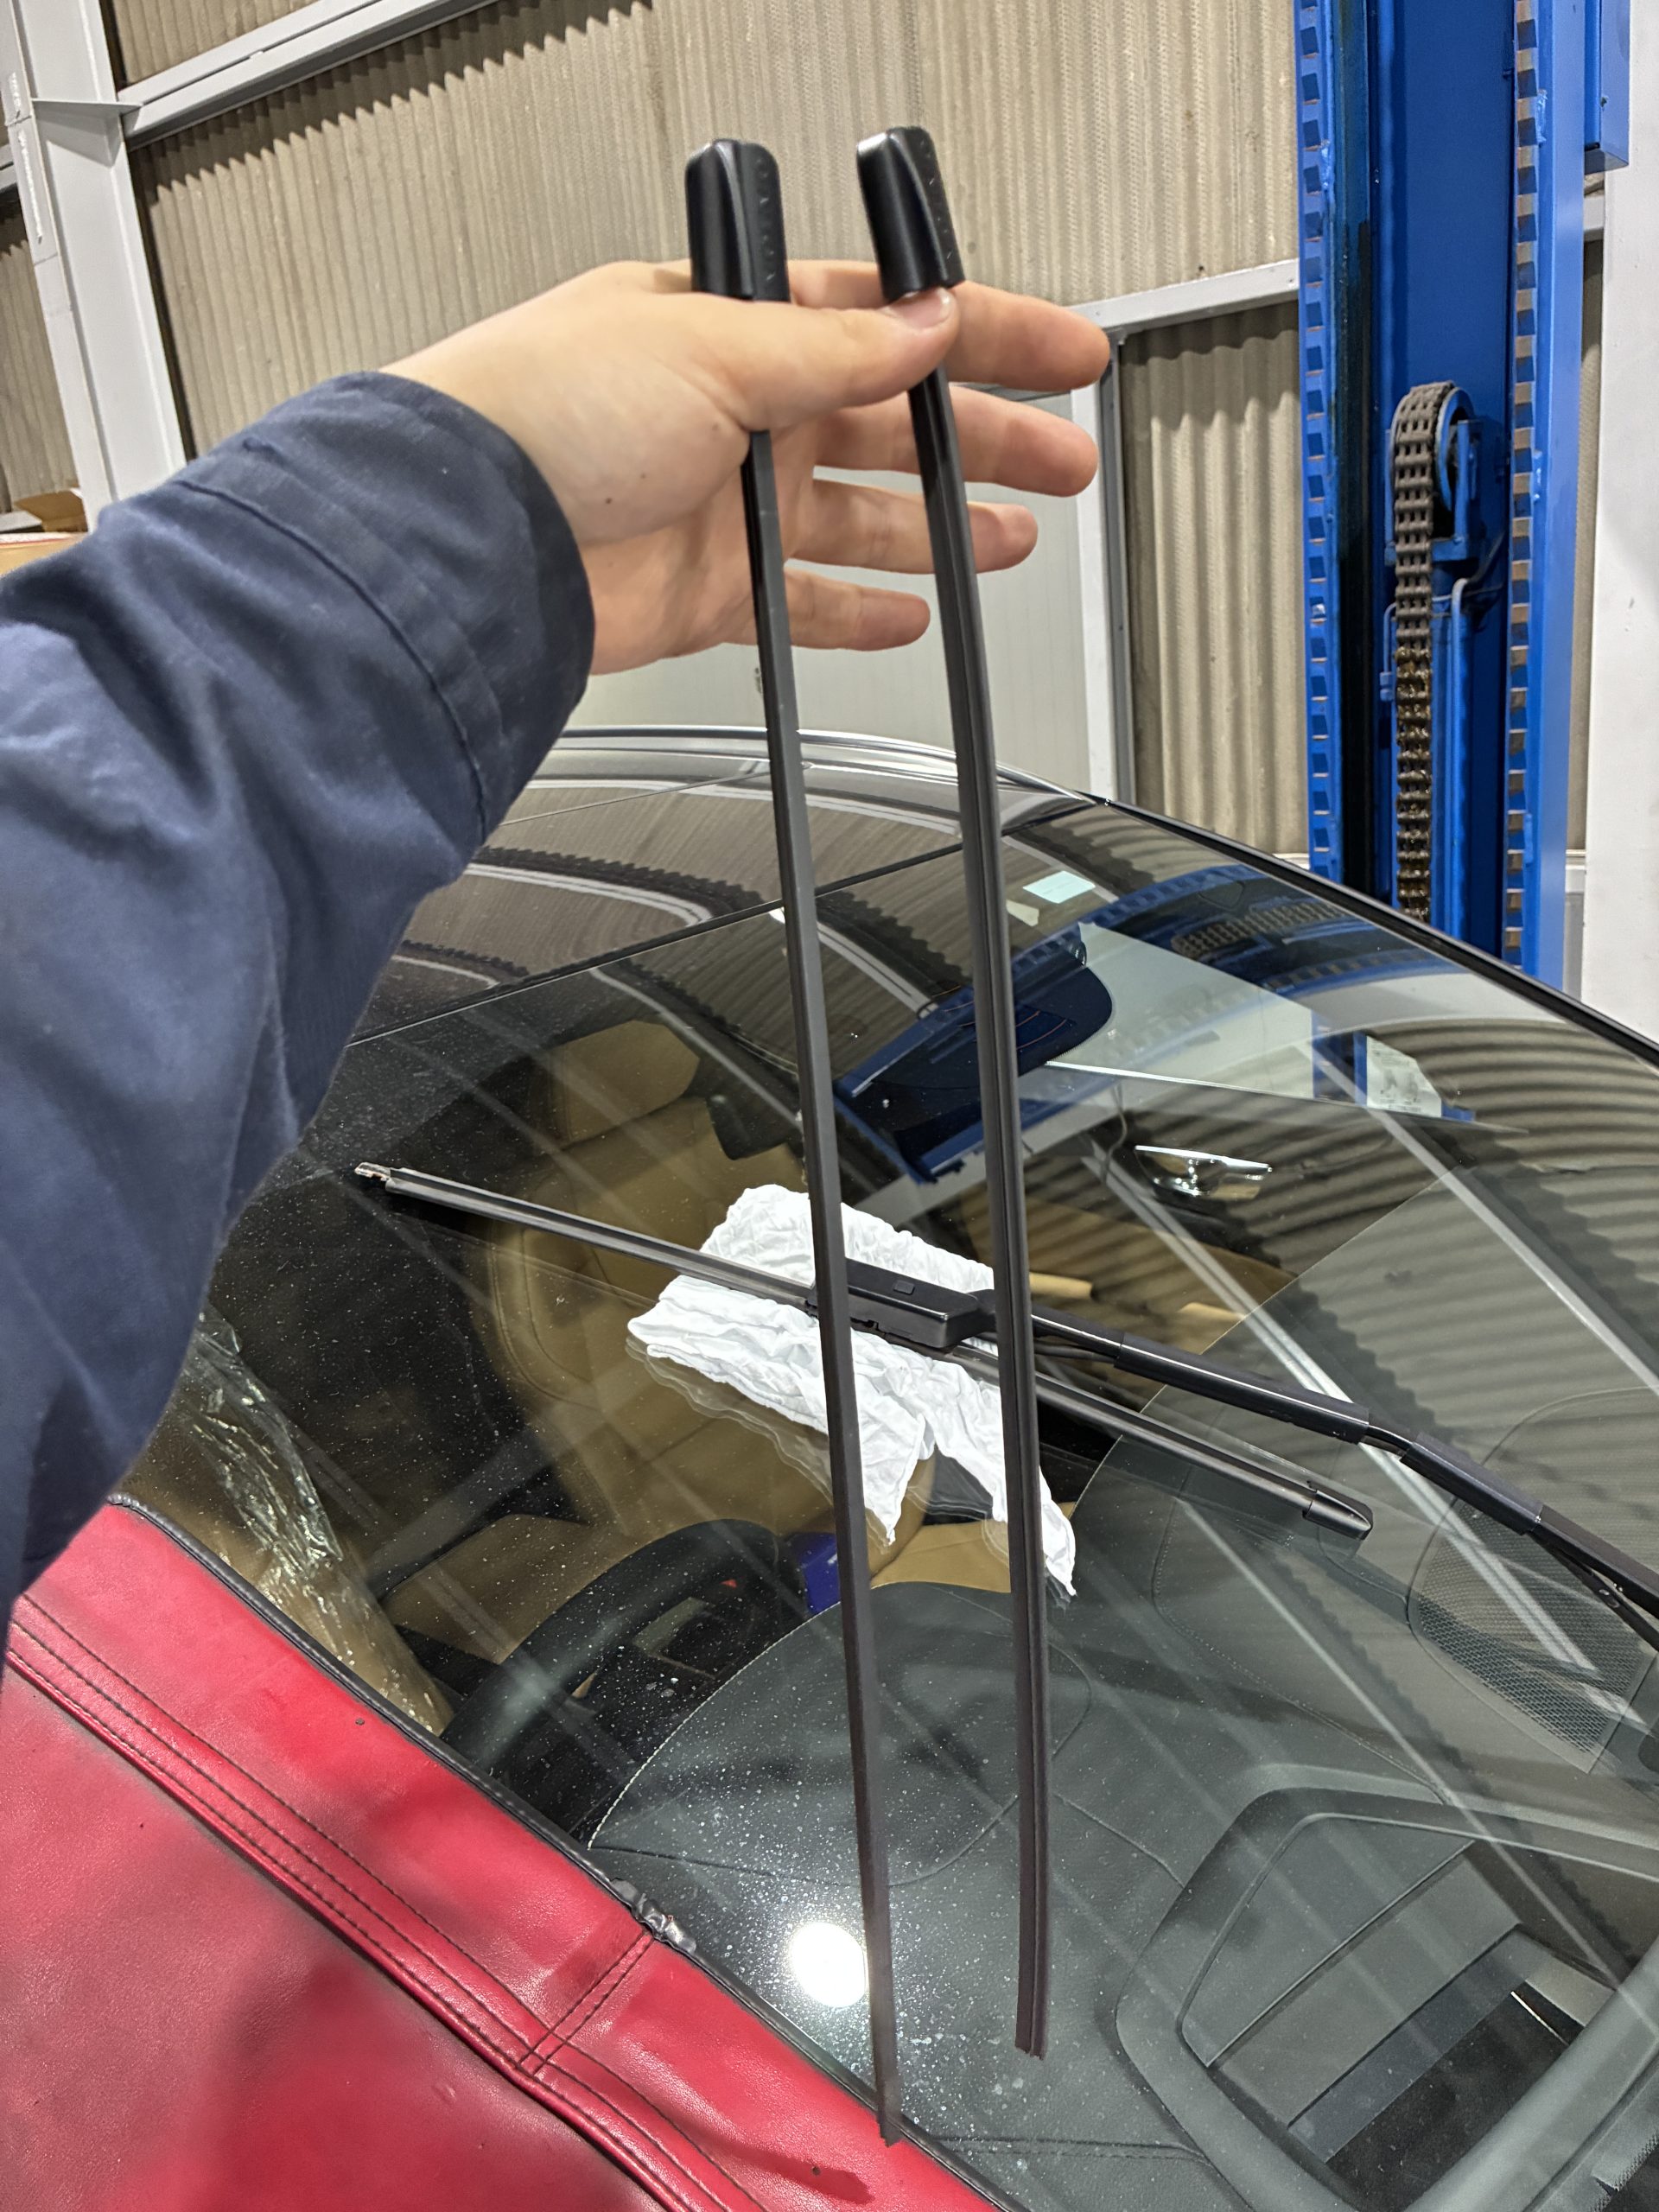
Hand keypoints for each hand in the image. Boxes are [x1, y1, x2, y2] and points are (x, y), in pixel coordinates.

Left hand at [395, 260, 1110, 673]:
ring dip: (939, 529)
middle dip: (985, 441)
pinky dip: (858, 610)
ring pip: (860, 517)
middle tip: (1061, 459)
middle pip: (891, 424)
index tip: (1059, 353)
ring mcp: (722, 505)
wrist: (469, 540)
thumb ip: (832, 349)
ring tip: (1009, 539)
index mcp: (735, 325)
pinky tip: (909, 611)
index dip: (982, 335)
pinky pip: (805, 603)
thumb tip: (925, 323)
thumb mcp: (713, 348)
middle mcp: (731, 409)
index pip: (887, 322)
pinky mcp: (707, 592)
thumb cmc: (541, 412)